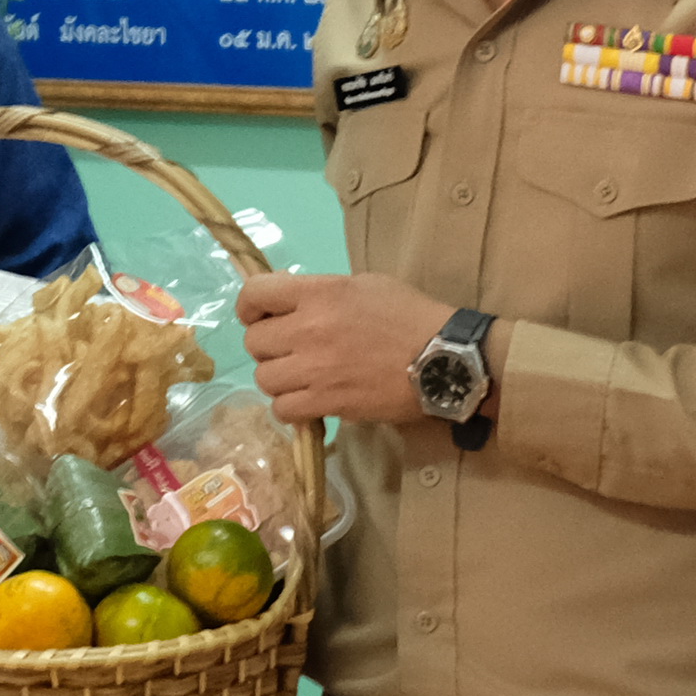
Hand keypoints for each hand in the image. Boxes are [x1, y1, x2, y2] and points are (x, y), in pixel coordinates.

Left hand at [234, 267, 458, 425]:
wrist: (445, 360)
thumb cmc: (409, 315)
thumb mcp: (364, 285)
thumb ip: (321, 292)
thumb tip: (287, 305)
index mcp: (319, 293)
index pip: (255, 294)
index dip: (250, 306)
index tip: (261, 316)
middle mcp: (309, 329)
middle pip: (254, 342)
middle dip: (267, 346)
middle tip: (289, 349)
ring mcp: (316, 370)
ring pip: (263, 379)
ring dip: (278, 378)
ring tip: (301, 377)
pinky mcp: (327, 403)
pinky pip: (283, 409)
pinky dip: (290, 407)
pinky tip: (308, 399)